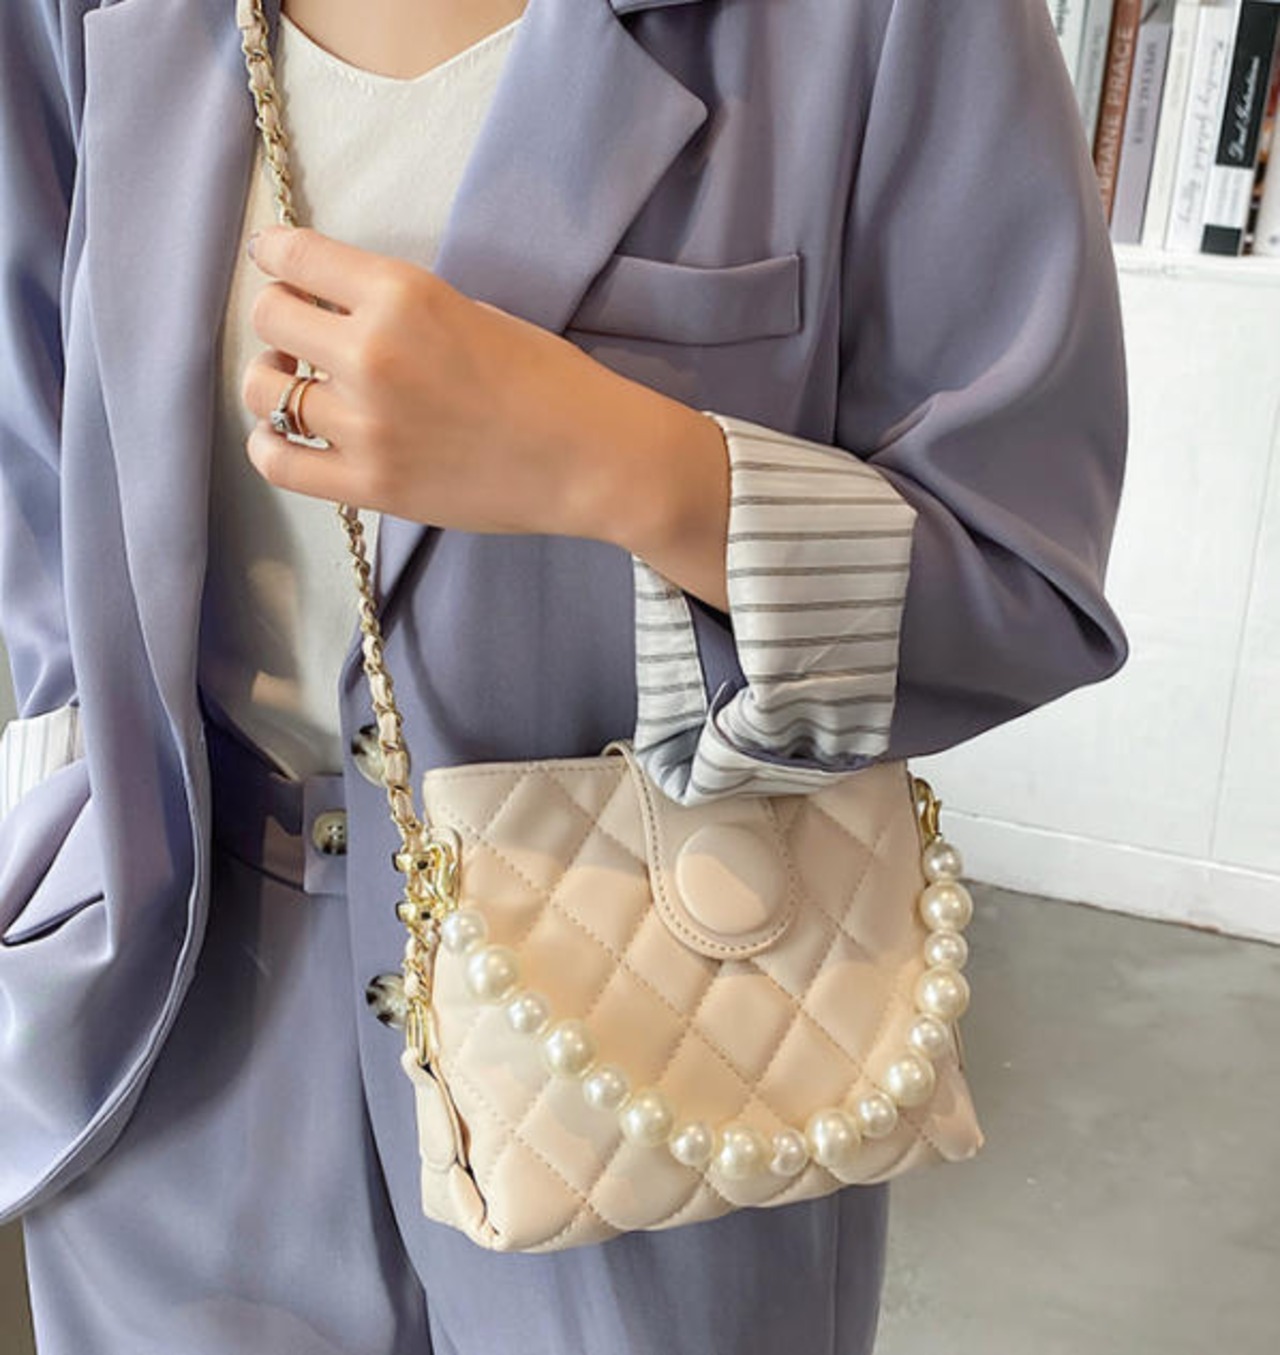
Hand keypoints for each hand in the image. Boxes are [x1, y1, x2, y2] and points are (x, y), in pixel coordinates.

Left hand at [240, 225, 731, 608]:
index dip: (276, 255)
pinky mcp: (370, 486)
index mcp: (401, 295)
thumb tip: (336, 309)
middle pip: (268, 316)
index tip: (279, 264)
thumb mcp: (471, 310)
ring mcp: (365, 427)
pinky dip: (272, 443)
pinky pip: (277, 461)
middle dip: (282, 318)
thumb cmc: (549, 381)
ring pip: (263, 388)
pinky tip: (291, 437)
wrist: (592, 459)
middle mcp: (372, 355)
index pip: (292, 256)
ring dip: (276, 379)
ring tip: (304, 388)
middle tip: (306, 334)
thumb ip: (397, 307)